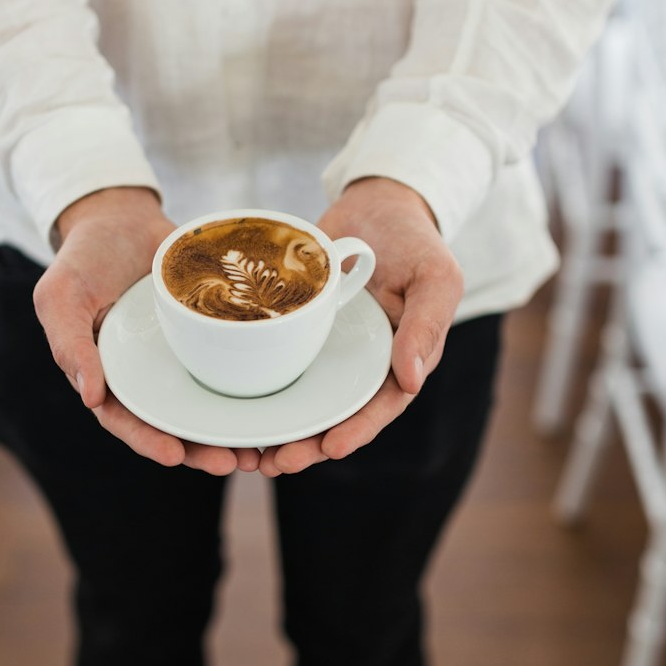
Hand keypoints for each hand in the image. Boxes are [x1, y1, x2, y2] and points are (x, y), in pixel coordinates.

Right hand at [34, 187, 259, 474]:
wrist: (121, 216)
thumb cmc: (82, 258)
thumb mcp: (59, 295)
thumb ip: (69, 344)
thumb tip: (90, 397)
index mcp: (109, 376)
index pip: (127, 420)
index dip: (150, 441)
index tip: (176, 454)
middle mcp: (147, 374)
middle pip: (175, 423)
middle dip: (203, 448)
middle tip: (234, 461)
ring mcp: (180, 357)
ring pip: (208, 402)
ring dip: (232, 429)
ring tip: (262, 449)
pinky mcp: (209, 334)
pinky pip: (231, 363)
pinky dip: (252, 385)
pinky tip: (278, 398)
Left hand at [258, 177, 463, 475]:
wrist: (376, 202)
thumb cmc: (415, 240)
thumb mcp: (436, 277)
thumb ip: (427, 326)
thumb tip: (412, 380)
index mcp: (399, 360)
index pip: (379, 406)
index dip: (356, 430)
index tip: (329, 448)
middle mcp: (361, 363)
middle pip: (334, 413)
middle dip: (308, 443)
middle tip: (276, 462)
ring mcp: (327, 348)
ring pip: (302, 396)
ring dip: (279, 426)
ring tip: (250, 451)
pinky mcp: (296, 329)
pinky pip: (276, 360)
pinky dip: (257, 384)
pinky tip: (230, 403)